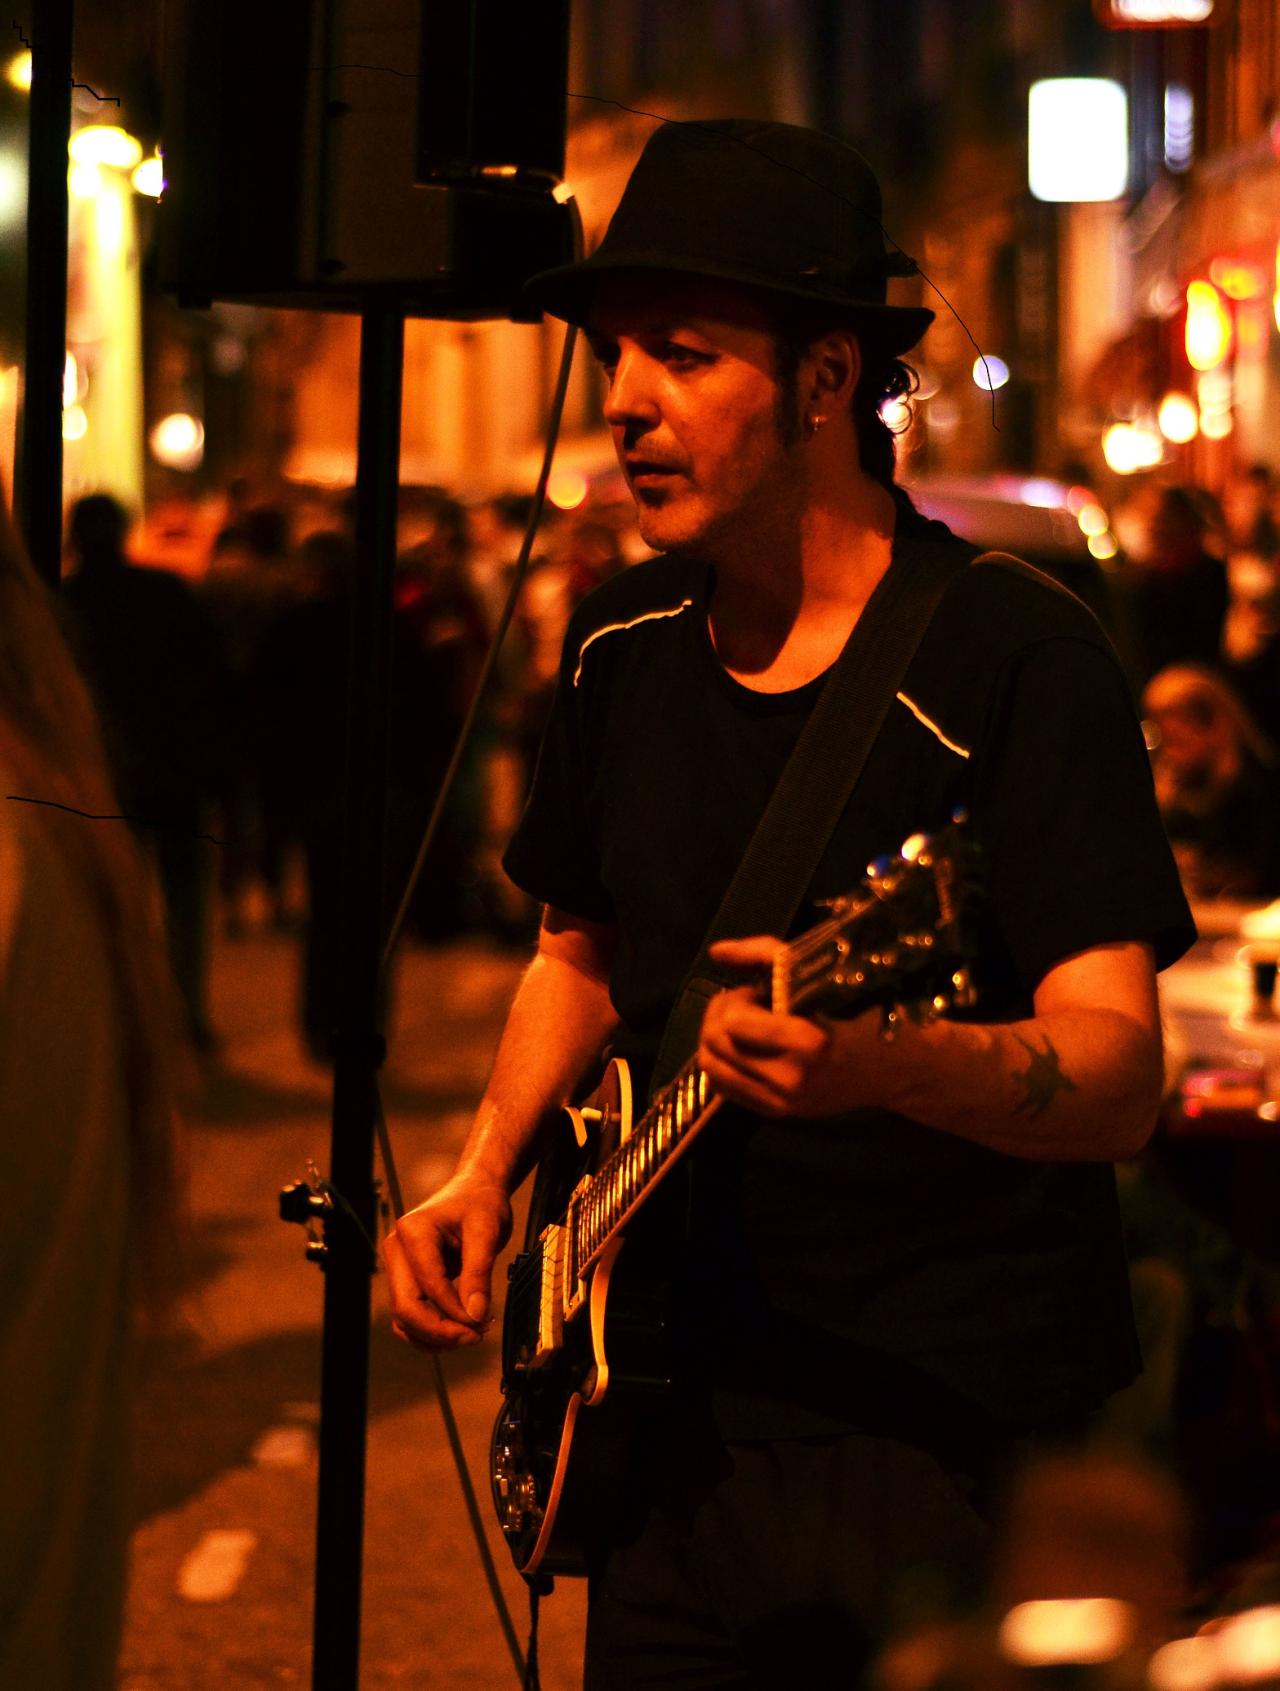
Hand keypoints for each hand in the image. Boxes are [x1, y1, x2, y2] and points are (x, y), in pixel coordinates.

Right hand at [382, 1172, 512, 1349]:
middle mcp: (397, 1249)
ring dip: (434, 1337)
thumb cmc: (480, 1203)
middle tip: (475, 1337)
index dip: (454, 1312)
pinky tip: (457, 1330)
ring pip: (404, 1318)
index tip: (482, 1322)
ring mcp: (398, 1266)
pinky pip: (409, 1315)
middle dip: (440, 1331)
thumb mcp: (487, 1231)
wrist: (475, 1190)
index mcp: (413, 1231)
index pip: (428, 1286)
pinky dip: (430, 1331)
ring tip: (469, 1335)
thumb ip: (479, 1273)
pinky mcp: (406, 1279)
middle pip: (406, 1307)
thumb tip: (475, 1315)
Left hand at [699, 936, 882, 1117]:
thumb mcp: (821, 973)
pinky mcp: (776, 1114)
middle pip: (713, 1044)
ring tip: (744, 1026)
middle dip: (720, 1015)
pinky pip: (722, 1089)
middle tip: (746, 1004)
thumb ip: (765, 955)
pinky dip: (722, 1064)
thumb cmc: (862, 1012)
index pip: (730, 1023)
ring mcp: (781, 1102)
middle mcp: (790, 1079)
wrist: (896, 1069)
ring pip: (710, 1068)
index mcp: (807, 1043)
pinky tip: (744, 1048)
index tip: (758, 991)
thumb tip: (718, 952)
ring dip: (716, 1039)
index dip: (735, 998)